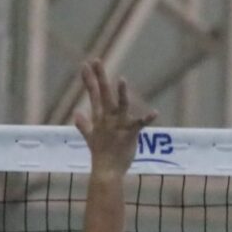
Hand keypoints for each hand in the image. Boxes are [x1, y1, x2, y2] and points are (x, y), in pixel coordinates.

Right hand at [73, 60, 156, 177]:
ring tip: (122, 80)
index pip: (93, 94)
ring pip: (120, 106)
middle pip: (103, 94)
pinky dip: (147, 119)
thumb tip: (76, 113)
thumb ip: (83, 124)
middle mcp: (107, 119)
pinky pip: (139, 125)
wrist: (106, 171)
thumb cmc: (100, 155)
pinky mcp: (129, 134)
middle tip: (96, 60)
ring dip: (121, 94)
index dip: (89, 79)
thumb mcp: (89, 137)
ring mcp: (118, 126)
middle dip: (99, 77)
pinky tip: (154, 113)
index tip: (84, 65)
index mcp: (100, 118)